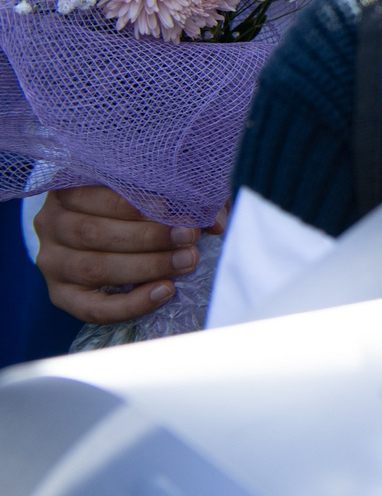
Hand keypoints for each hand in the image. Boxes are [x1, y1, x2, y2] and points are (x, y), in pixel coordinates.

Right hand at [30, 185, 224, 325]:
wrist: (109, 229)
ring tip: (186, 261)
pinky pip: (91, 308)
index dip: (141, 205)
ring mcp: (52, 261)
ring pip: (94, 267)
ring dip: (146, 266)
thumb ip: (185, 197)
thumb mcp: (157, 189)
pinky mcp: (60, 294)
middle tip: (188, 238)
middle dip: (149, 237)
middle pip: (94, 233)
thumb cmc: (138, 201)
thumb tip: (216, 222)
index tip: (180, 212)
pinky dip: (131, 303)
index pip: (97, 194)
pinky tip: (165, 291)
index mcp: (69, 188)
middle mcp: (51, 223)